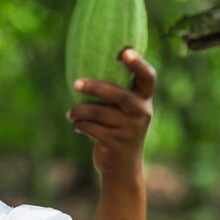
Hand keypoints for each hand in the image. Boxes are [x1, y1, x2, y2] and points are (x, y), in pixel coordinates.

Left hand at [66, 48, 154, 177]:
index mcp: (144, 99)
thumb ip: (114, 93)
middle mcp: (142, 113)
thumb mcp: (122, 111)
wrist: (122, 168)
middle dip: (96, 87)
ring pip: (98, 113)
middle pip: (120, 95)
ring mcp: (131, 130)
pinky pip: (91, 128)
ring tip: (71, 114)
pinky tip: (76, 126)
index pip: (148, 78)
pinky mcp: (117, 144)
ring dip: (79, 112)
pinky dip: (79, 125)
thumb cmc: (117, 130)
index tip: (126, 51)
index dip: (138, 64)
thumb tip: (81, 69)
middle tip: (75, 82)